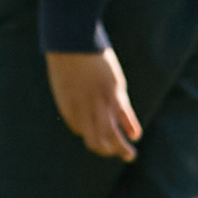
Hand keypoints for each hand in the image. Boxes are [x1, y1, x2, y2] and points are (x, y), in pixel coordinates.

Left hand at [45, 42, 140, 162]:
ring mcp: (99, 104)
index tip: (95, 127)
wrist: (72, 40)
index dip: (88, 132)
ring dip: (121, 149)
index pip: (79, 130)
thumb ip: (70, 93)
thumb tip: (78, 100)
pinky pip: (124, 118)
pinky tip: (135, 136)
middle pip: (95, 141)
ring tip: (130, 156)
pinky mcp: (114, 94)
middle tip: (114, 153)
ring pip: (111, 136)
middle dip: (105, 150)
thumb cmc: (65, 56)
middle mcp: (83, 111)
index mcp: (68, 108)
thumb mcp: (62, 78)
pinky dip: (131, 129)